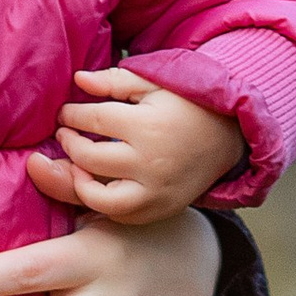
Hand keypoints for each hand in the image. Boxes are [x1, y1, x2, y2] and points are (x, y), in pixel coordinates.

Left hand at [34, 64, 242, 223]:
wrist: (230, 134)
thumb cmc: (188, 103)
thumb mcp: (154, 83)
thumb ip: (114, 80)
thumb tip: (78, 80)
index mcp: (148, 126)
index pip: (92, 121)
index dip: (71, 116)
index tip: (65, 113)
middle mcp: (151, 163)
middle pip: (89, 158)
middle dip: (69, 144)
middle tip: (65, 135)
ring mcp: (157, 191)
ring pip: (99, 199)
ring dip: (78, 182)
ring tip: (77, 165)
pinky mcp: (163, 209)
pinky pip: (122, 215)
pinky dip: (104, 203)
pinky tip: (99, 183)